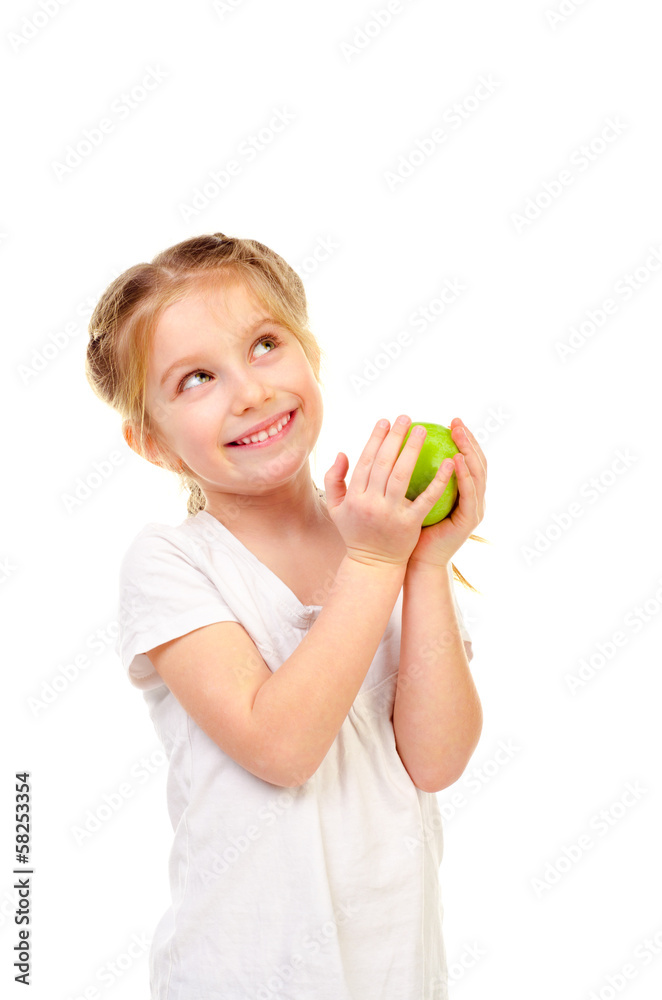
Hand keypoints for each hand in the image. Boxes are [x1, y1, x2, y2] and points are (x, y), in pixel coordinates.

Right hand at [323, 415, 453, 567]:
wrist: (373, 565)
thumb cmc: (356, 532)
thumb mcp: (336, 508)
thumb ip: (334, 480)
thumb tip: (343, 452)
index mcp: (354, 496)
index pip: (366, 460)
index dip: (375, 438)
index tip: (385, 421)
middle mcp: (370, 502)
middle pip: (384, 463)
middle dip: (395, 437)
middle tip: (406, 418)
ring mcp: (390, 513)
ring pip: (402, 475)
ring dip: (412, 450)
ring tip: (422, 431)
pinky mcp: (409, 523)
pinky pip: (426, 498)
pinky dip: (438, 480)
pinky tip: (449, 463)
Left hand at [407, 418, 486, 569]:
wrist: (417, 561)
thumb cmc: (410, 528)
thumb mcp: (413, 496)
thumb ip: (415, 474)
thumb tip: (402, 445)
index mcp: (461, 492)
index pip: (467, 459)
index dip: (463, 440)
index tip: (450, 421)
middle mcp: (473, 498)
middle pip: (477, 462)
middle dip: (469, 440)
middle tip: (456, 422)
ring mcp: (475, 509)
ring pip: (478, 474)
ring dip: (469, 451)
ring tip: (458, 434)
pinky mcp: (470, 520)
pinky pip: (469, 493)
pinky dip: (464, 475)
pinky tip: (456, 459)